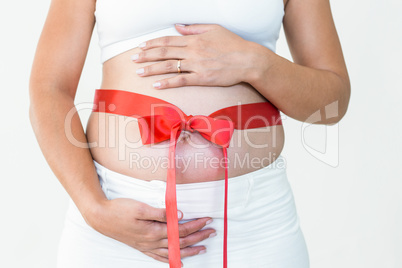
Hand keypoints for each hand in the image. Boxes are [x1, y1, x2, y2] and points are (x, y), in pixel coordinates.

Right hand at [88, 198, 215, 264]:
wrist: (101, 218)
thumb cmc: (120, 210)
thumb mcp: (141, 207)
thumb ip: (162, 213)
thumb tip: (180, 215)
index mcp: (154, 231)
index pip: (181, 230)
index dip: (196, 225)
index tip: (208, 220)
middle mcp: (152, 242)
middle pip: (181, 242)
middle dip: (199, 237)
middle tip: (212, 232)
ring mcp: (147, 246)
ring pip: (173, 252)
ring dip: (190, 250)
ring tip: (203, 248)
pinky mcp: (142, 247)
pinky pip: (160, 257)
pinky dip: (172, 259)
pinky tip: (179, 261)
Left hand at [133, 23, 255, 88]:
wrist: (248, 60)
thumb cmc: (233, 44)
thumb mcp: (214, 29)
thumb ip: (194, 28)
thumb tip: (178, 27)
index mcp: (194, 39)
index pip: (168, 40)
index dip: (152, 43)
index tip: (141, 47)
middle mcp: (192, 51)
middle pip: (164, 52)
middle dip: (146, 56)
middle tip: (133, 60)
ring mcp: (196, 65)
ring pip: (168, 66)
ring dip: (151, 69)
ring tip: (139, 72)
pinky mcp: (202, 78)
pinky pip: (181, 80)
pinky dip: (167, 82)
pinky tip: (156, 85)